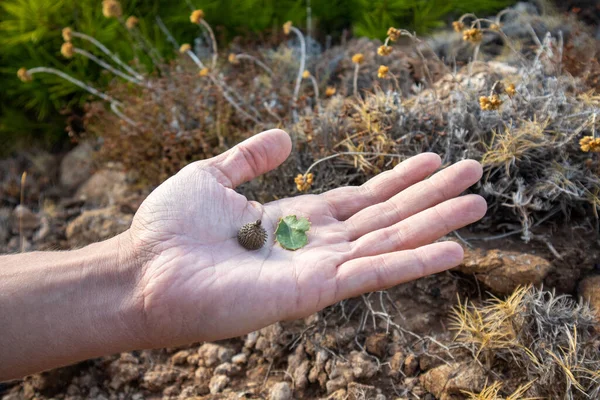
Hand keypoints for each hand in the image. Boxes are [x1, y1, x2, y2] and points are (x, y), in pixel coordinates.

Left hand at [128, 129, 485, 346]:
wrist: (142, 270)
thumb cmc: (169, 228)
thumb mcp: (212, 176)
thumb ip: (250, 158)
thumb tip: (286, 137)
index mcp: (295, 218)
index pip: (360, 198)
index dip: (397, 180)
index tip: (432, 161)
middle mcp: (314, 244)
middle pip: (385, 216)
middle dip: (430, 197)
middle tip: (473, 173)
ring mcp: (317, 269)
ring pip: (390, 241)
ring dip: (435, 223)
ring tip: (477, 203)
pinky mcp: (313, 291)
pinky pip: (373, 273)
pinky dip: (414, 262)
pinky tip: (453, 249)